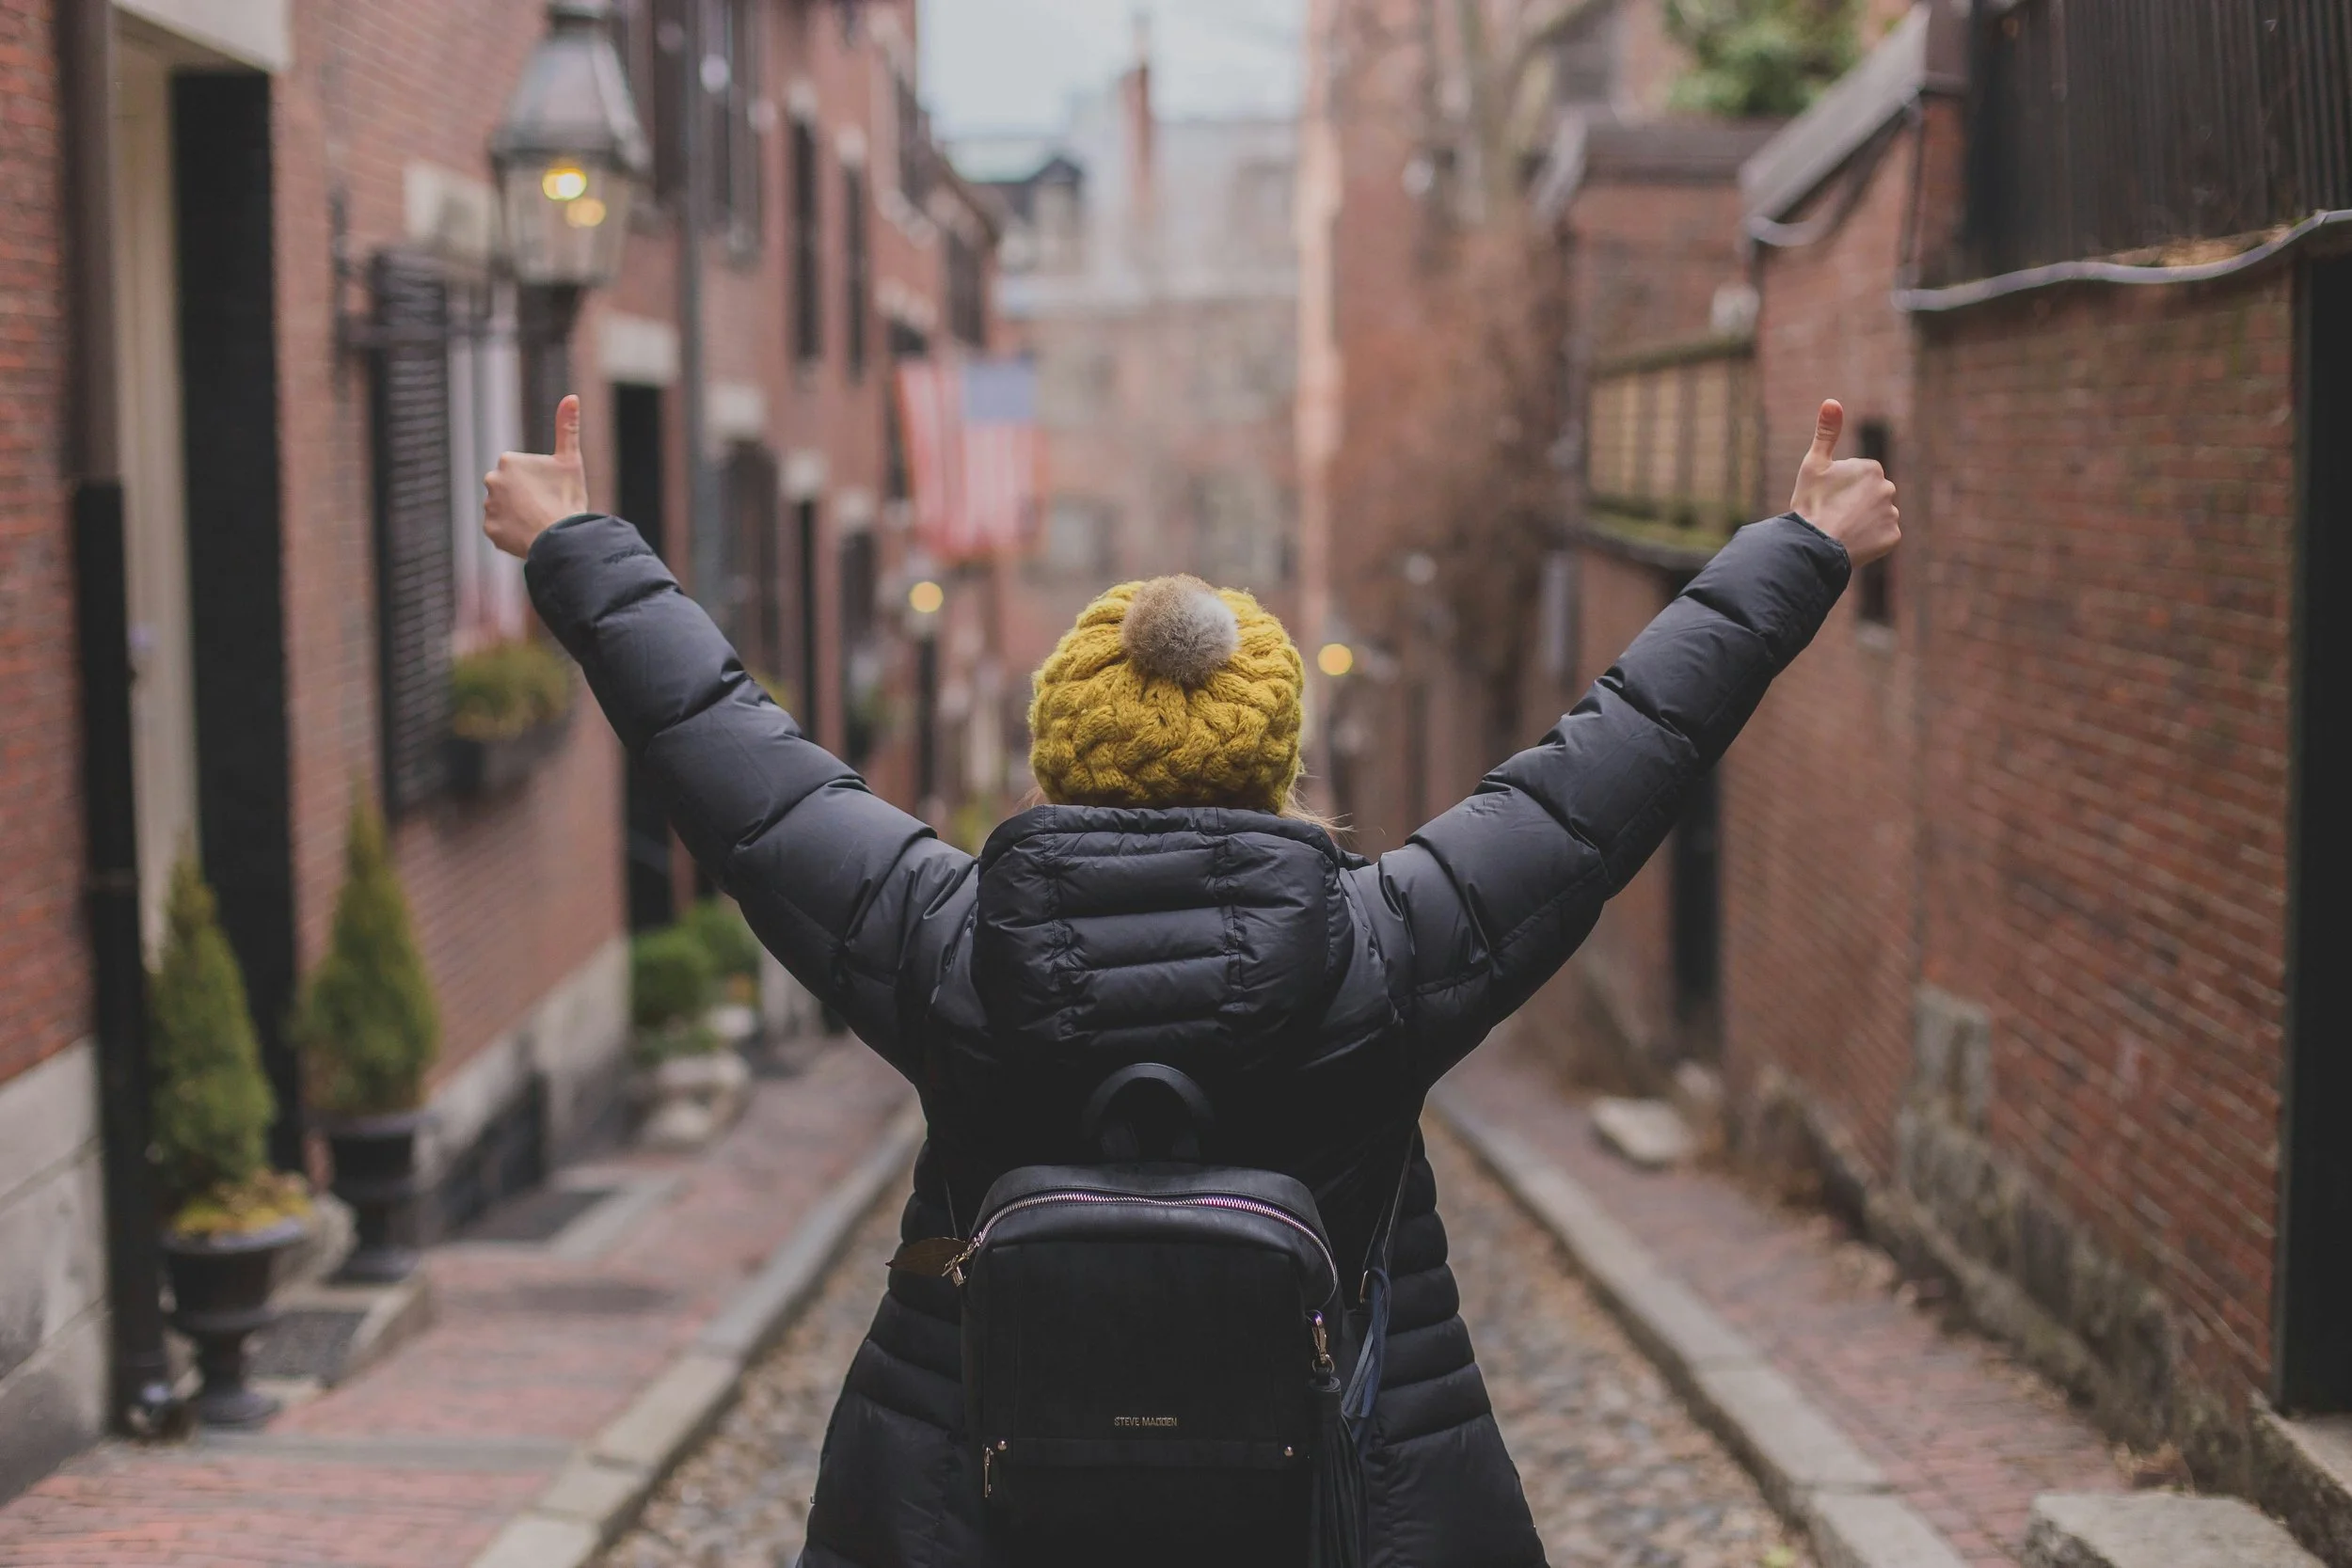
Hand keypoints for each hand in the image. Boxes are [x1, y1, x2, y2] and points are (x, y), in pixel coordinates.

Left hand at [484, 394, 589, 558]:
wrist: (561, 537)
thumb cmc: (567, 497)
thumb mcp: (570, 460)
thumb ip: (567, 427)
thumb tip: (572, 397)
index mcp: (508, 460)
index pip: (523, 470)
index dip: (540, 481)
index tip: (552, 490)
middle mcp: (491, 480)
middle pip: (512, 488)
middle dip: (526, 496)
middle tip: (547, 507)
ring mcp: (489, 506)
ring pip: (506, 508)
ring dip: (519, 514)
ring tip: (540, 522)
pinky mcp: (490, 529)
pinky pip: (501, 529)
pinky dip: (513, 532)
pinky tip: (531, 534)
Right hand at [1787, 399, 1899, 566]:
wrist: (1816, 544)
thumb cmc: (1811, 503)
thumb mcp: (1813, 464)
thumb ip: (1826, 433)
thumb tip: (1832, 401)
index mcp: (1871, 467)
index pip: (1858, 477)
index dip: (1840, 487)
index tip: (1826, 497)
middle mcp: (1888, 487)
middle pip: (1870, 495)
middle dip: (1855, 503)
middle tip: (1833, 515)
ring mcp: (1892, 513)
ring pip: (1877, 515)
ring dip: (1863, 522)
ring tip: (1841, 530)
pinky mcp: (1893, 537)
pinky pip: (1882, 536)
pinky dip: (1870, 540)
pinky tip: (1852, 542)